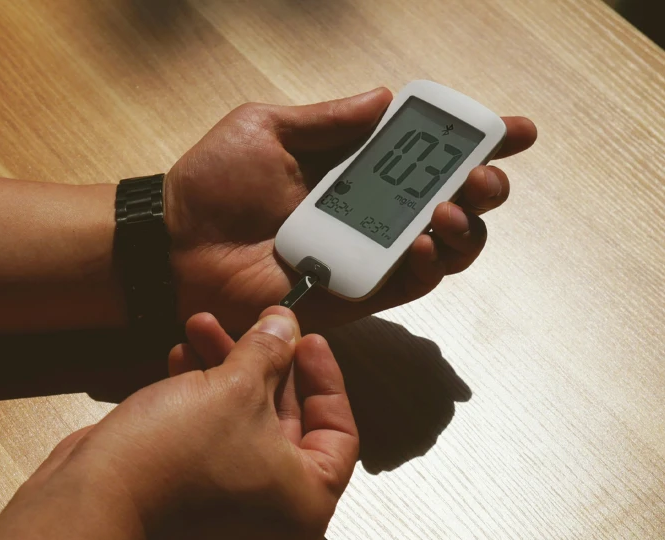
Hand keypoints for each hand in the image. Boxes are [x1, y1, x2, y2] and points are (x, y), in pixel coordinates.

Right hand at [0, 306, 356, 539]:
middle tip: (259, 326)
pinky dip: (201, 394)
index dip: (325, 377)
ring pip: (243, 420)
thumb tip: (284, 325)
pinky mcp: (193, 491)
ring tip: (204, 327)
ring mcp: (231, 504)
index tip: (308, 341)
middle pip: (287, 419)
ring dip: (225, 368)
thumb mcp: (236, 388)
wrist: (91, 501)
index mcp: (305, 499)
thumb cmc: (172, 463)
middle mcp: (273, 509)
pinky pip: (212, 433)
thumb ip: (269, 351)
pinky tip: (182, 357)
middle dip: (265, 362)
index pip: (339, 431)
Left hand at [165, 88, 536, 332]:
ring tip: (449, 210)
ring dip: (463, 228)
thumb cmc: (214, 184)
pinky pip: (407, 284)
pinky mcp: (355, 293)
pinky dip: (426, 264)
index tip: (511, 131)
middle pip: (451, 203)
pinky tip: (422, 242)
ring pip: (443, 247)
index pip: (425, 155)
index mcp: (353, 169)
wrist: (176, 244)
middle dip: (483, 189)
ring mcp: (366, 255)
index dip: (473, 143)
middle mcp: (369, 213)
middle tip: (485, 178)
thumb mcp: (267, 129)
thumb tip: (385, 97)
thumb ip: (328, 119)